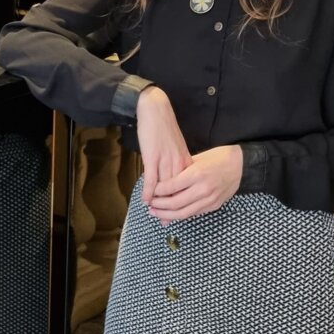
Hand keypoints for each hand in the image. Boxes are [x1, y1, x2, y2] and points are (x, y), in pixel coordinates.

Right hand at [136, 86, 191, 205]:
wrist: (156, 111)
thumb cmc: (164, 129)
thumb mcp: (176, 147)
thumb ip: (177, 163)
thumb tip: (176, 178)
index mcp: (186, 161)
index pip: (186, 186)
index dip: (183, 201)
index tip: (180, 214)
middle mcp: (179, 163)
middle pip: (177, 191)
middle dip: (172, 208)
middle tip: (167, 222)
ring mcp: (166, 161)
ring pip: (166, 188)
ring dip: (160, 203)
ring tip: (155, 215)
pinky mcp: (154, 157)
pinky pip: (152, 179)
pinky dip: (149, 191)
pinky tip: (146, 200)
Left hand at [147, 145, 242, 222]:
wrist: (240, 165)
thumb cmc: (217, 158)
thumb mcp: (196, 159)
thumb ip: (180, 171)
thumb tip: (161, 180)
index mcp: (196, 174)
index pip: (170, 187)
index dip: (156, 191)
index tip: (150, 191)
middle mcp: (203, 189)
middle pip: (174, 203)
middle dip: (158, 206)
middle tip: (149, 205)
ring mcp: (209, 199)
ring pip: (183, 213)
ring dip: (166, 214)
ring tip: (156, 213)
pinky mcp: (213, 206)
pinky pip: (193, 214)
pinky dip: (180, 215)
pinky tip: (171, 213)